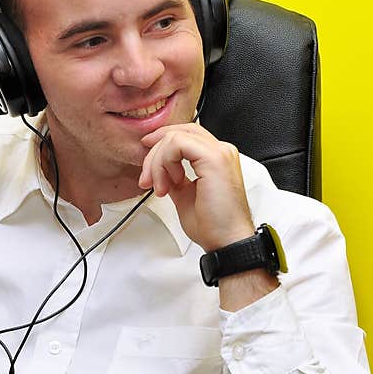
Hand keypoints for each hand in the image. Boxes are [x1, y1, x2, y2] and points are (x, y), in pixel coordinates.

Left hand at [139, 124, 254, 250]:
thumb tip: (160, 170)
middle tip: (147, 179)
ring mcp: (220, 152)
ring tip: (160, 187)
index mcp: (217, 157)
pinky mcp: (214, 158)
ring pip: (175, 137)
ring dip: (157, 162)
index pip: (186, 135)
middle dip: (154, 152)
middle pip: (179, 131)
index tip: (147, 162)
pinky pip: (177, 144)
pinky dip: (164, 162)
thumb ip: (175, 177)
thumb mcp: (185, 194)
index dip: (162, 143)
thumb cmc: (213, 225)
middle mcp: (221, 151)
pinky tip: (169, 182)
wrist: (226, 242)